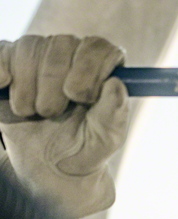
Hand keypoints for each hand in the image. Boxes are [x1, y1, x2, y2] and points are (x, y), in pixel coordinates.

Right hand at [0, 35, 127, 218]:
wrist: (51, 167)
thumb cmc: (86, 149)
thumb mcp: (105, 139)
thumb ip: (113, 113)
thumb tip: (117, 84)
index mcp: (104, 69)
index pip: (98, 47)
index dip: (87, 67)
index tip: (79, 96)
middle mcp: (75, 55)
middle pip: (61, 44)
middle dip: (54, 83)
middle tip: (53, 113)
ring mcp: (42, 56)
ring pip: (30, 47)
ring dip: (28, 86)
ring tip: (35, 112)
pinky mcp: (11, 64)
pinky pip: (2, 51)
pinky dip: (1, 68)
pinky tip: (4, 85)